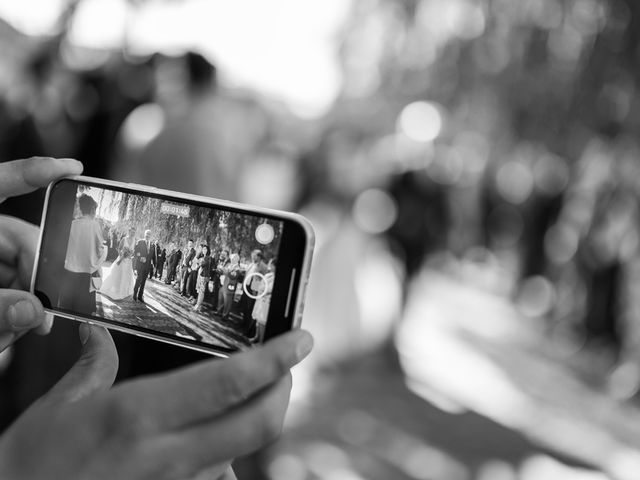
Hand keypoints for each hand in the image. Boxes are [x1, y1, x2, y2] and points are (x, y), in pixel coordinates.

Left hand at [0, 157, 82, 351]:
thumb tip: (33, 312)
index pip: (0, 183)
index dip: (36, 171)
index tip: (71, 167)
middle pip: (18, 239)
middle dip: (35, 279)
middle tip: (43, 314)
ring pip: (13, 266)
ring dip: (19, 301)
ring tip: (11, 334)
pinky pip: (3, 281)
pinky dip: (7, 307)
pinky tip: (3, 332)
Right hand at [0, 325, 312, 479]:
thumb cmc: (28, 468)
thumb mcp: (56, 410)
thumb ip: (91, 368)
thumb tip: (95, 336)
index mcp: (138, 416)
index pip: (231, 383)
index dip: (276, 359)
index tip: (300, 339)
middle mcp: (167, 456)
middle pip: (259, 423)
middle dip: (285, 389)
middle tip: (288, 367)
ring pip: (243, 452)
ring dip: (254, 422)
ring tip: (248, 399)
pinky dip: (224, 457)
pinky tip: (207, 443)